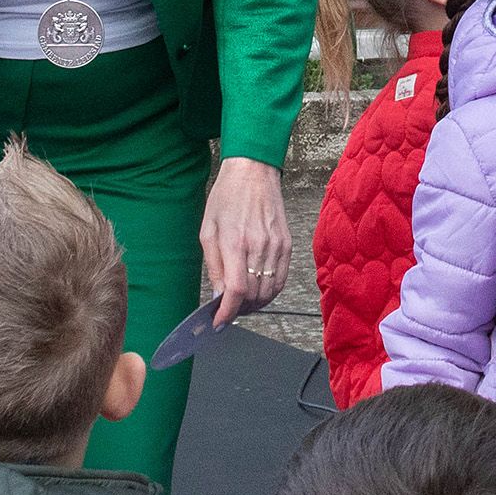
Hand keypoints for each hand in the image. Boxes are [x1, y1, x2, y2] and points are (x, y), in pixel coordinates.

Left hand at [199, 157, 289, 323]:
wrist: (254, 172)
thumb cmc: (227, 196)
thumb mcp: (208, 230)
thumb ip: (213, 266)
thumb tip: (217, 295)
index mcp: (235, 242)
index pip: (236, 291)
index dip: (227, 313)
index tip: (219, 322)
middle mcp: (259, 246)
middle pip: (253, 296)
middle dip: (238, 310)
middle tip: (227, 311)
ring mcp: (276, 246)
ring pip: (269, 291)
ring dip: (254, 304)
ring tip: (241, 302)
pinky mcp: (287, 244)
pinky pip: (281, 279)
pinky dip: (269, 292)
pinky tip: (258, 290)